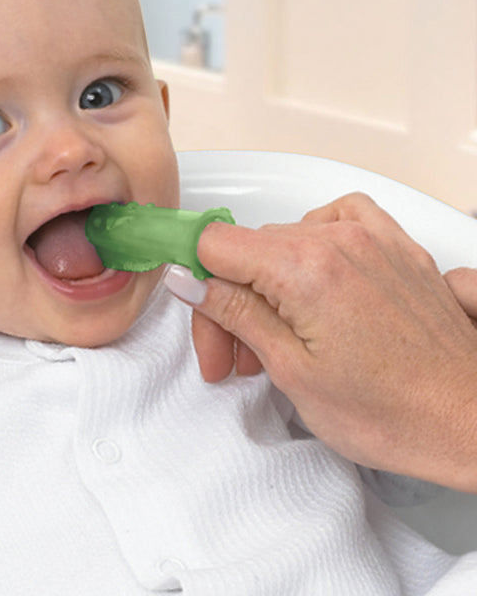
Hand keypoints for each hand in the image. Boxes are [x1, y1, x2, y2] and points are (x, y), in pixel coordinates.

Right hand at [166, 193, 476, 490]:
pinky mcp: (394, 247)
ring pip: (285, 239)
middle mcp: (338, 241)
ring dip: (267, 283)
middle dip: (229, 300)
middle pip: (246, 249)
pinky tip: (312, 277)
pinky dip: (313, 243)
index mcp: (304, 269)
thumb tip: (192, 281)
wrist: (472, 422)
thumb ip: (235, 313)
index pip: (214, 243)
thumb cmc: (398, 413)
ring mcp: (370, 239)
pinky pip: (337, 219)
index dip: (195, 278)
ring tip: (277, 335)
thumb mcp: (292, 372)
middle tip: (236, 354)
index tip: (194, 302)